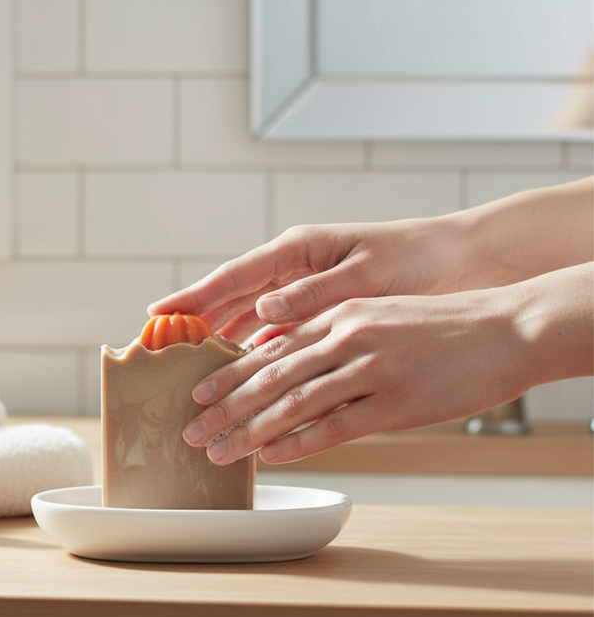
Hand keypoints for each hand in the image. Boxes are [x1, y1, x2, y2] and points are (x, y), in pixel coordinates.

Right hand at [148, 218, 465, 345]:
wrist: (458, 261)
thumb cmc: (415, 259)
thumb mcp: (367, 274)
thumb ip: (315, 293)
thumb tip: (265, 309)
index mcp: (298, 250)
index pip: (233, 276)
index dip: (194, 296)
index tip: (159, 311)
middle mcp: (293, 266)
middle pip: (232, 296)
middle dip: (197, 321)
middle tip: (162, 345)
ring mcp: (303, 285)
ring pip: (249, 313)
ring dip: (222, 337)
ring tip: (194, 363)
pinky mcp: (318, 304)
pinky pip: (276, 327)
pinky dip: (257, 345)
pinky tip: (245, 366)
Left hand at [180, 287, 530, 464]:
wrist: (504, 327)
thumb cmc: (439, 326)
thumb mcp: (377, 315)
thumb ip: (332, 336)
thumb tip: (290, 363)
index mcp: (338, 314)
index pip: (270, 348)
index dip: (230, 374)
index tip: (198, 394)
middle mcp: (346, 337)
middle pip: (270, 377)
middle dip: (225, 408)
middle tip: (191, 430)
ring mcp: (370, 369)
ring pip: (294, 404)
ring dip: (250, 432)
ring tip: (219, 452)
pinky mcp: (396, 403)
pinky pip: (336, 427)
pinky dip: (299, 443)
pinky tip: (272, 457)